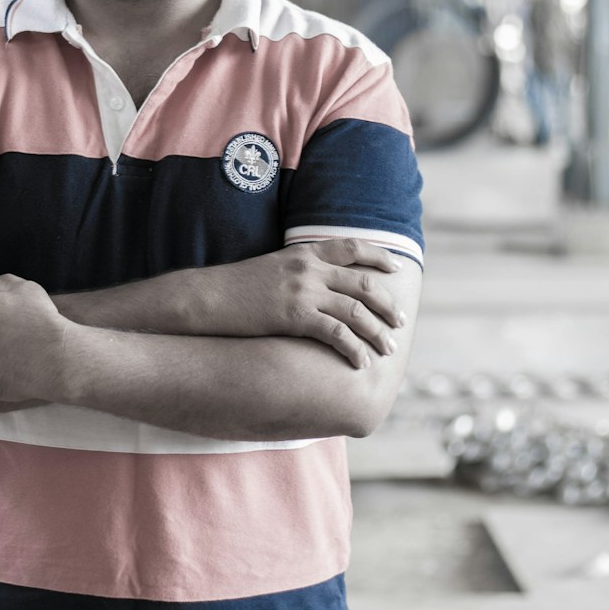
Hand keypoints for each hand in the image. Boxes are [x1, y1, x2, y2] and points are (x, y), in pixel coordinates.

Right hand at [195, 240, 408, 368]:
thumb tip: (320, 283)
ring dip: (377, 331)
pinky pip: (335, 334)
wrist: (208, 297)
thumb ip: (300, 269)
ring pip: (355, 311)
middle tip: (401, 321)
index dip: (379, 256)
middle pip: (363, 282)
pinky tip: (361, 362)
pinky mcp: (294, 316)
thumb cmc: (237, 286)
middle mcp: (309, 269)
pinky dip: (353, 349)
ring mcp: (303, 292)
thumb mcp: (273, 267)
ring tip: (387, 348)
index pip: (352, 247)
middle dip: (387, 304)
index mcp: (304, 253)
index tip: (396, 267)